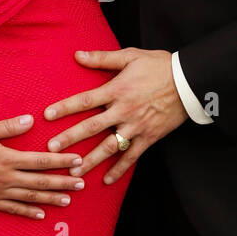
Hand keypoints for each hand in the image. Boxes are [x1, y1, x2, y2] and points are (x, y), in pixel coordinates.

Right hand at [0, 114, 83, 217]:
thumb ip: (9, 127)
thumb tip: (32, 120)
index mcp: (7, 158)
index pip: (41, 161)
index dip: (61, 161)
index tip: (78, 161)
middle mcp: (6, 178)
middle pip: (41, 181)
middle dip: (63, 182)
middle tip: (82, 183)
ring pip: (30, 197)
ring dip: (51, 198)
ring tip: (68, 199)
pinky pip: (13, 209)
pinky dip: (28, 212)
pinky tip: (41, 214)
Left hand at [43, 48, 188, 181]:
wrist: (190, 81)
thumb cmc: (159, 65)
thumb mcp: (131, 55)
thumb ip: (102, 58)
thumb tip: (77, 55)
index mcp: (117, 89)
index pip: (85, 100)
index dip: (65, 107)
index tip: (47, 115)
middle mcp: (124, 110)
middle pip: (92, 127)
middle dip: (70, 139)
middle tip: (51, 150)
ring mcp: (137, 126)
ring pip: (110, 146)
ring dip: (91, 160)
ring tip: (74, 172)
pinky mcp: (149, 137)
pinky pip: (132, 156)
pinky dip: (120, 169)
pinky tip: (106, 180)